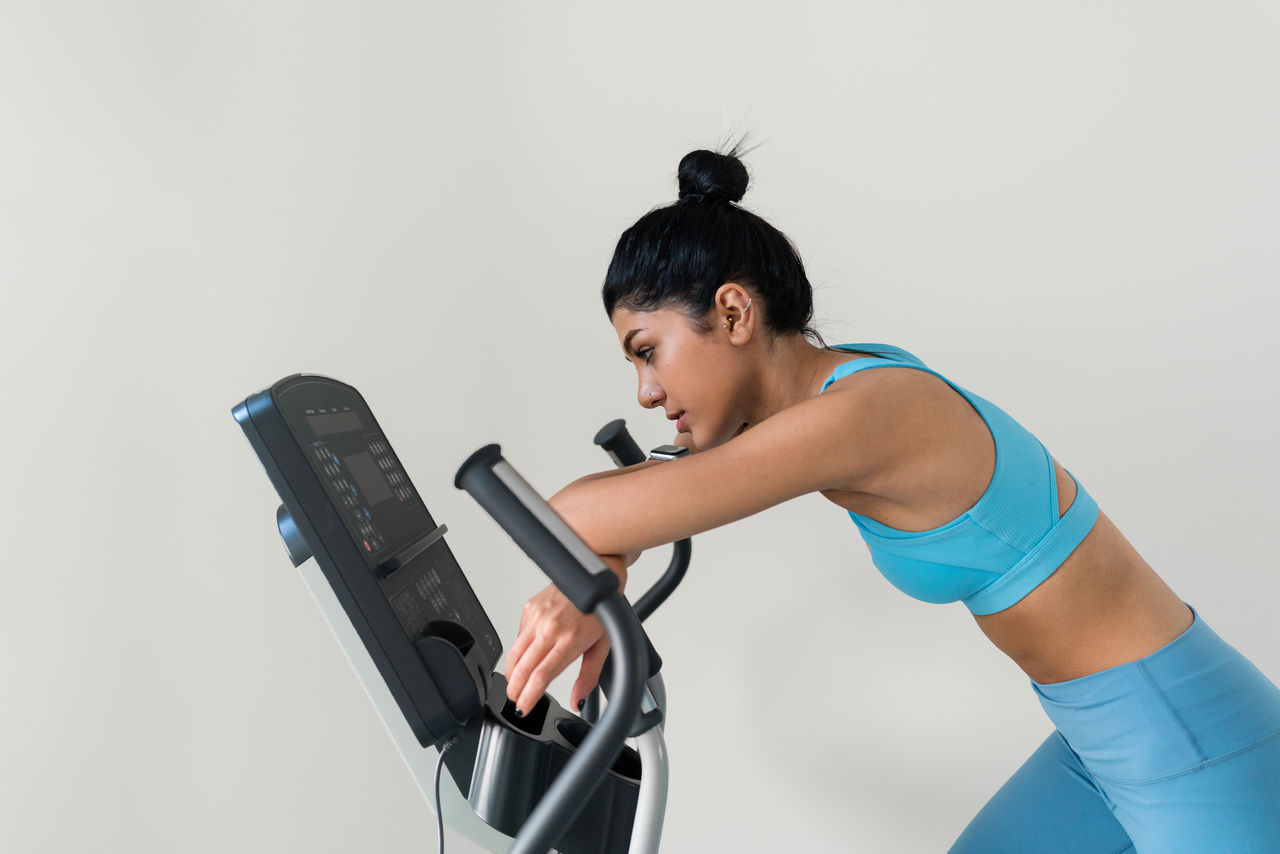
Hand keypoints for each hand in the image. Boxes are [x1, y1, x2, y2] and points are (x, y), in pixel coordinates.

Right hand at [505, 563, 622, 714]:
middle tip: (515, 700)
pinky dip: (519, 650)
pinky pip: (518, 635)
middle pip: (522, 667)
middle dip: (515, 689)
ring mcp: (537, 616)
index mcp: (570, 640)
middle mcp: (550, 627)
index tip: (524, 708)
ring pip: (514, 653)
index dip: (529, 696)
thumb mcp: (603, 647)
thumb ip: (589, 677)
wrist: (598, 577)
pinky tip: (527, 656)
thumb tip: (577, 700)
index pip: (541, 675)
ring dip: (511, 673)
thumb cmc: (603, 611)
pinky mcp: (530, 607)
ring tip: (515, 685)